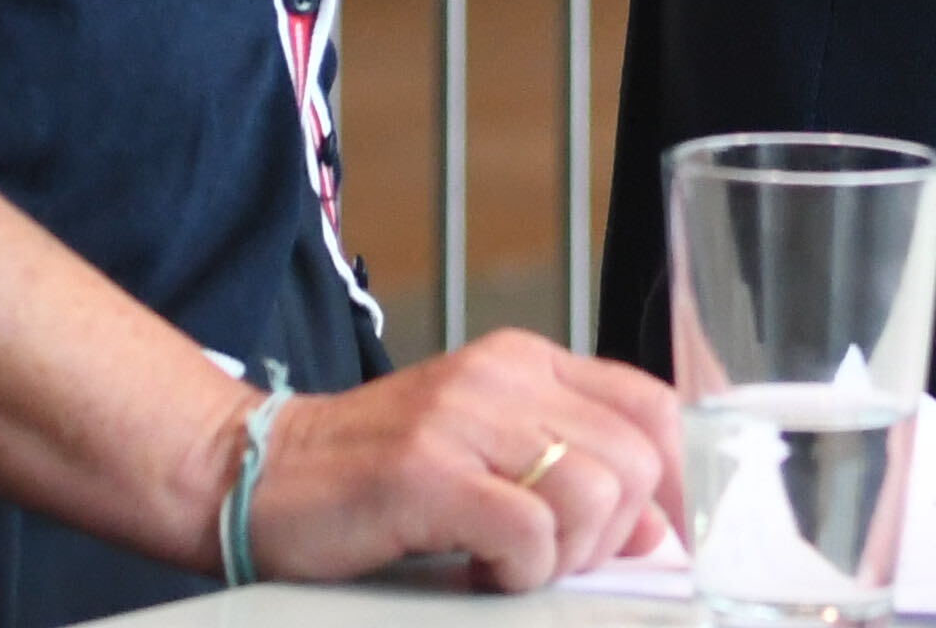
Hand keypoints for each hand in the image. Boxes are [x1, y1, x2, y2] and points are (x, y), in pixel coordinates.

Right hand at [218, 330, 687, 591]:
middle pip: (632, 460)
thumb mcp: (484, 451)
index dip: (676, 483)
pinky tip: (476, 573)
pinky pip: (529, 533)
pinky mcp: (426, 471)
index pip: (651, 406)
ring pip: (592, 494)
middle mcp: (502, 376)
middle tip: (549, 560)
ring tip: (506, 564)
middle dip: (610, 535)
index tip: (662, 541)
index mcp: (526, 362)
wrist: (260, 473)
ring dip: (562, 557)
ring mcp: (462, 419)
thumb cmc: (375, 476)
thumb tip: (656, 530)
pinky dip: (518, 573)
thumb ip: (568, 468)